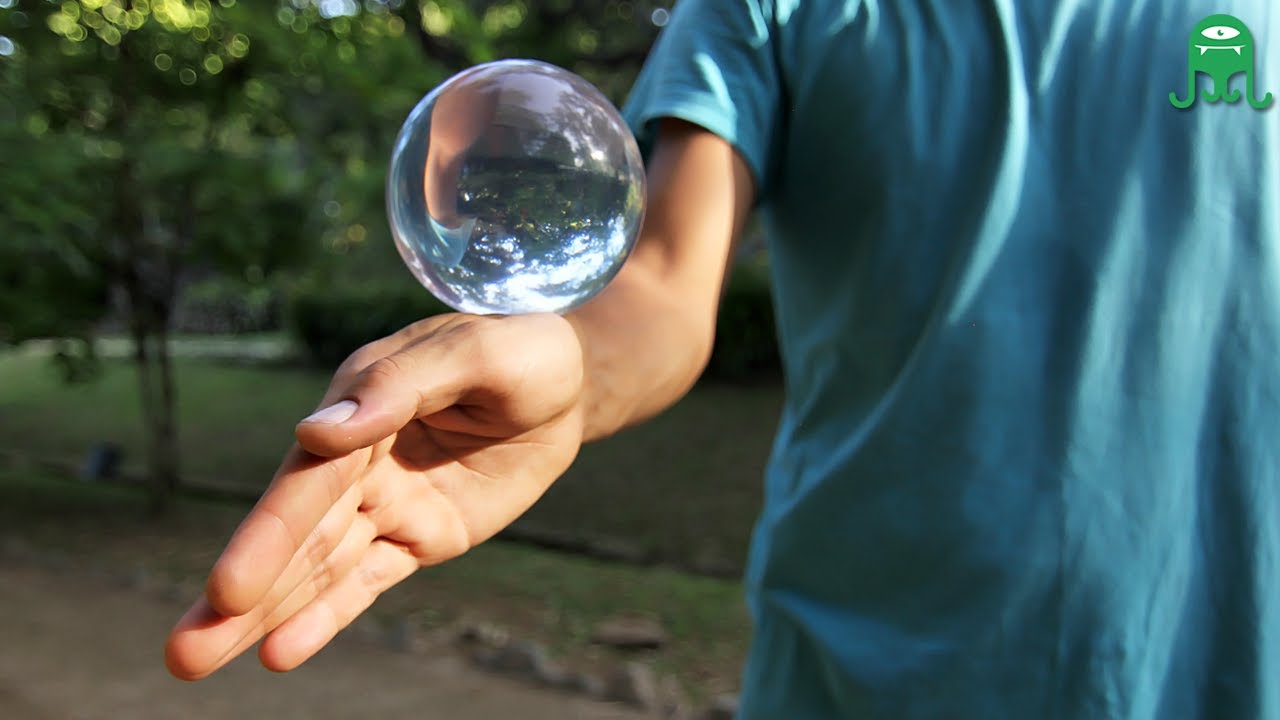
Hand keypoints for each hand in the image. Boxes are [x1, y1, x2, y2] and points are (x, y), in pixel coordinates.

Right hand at [164, 312, 584, 679]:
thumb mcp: (473, 354)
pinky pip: (369, 580)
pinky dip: (327, 615)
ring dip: (266, 615)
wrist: (568, 379)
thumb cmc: (519, 347)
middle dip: (240, 594)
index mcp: (359, 407)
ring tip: (196, 661)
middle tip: (180, 655)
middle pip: (294, 535)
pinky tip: (283, 650)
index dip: (267, 537)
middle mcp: (358, 459)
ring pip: (319, 567)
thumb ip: (401, 389)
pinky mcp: (419, 534)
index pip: (307, 481)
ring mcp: (387, 501)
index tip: (227, 589)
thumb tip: (318, 433)